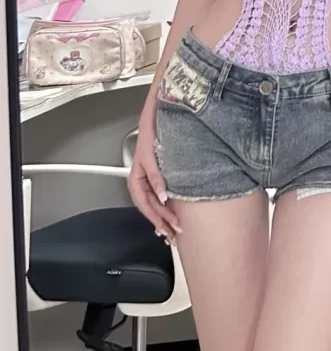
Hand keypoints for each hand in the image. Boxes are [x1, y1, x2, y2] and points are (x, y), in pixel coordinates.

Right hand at [128, 119, 181, 243]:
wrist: (157, 117)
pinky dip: (166, 206)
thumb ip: (156, 178)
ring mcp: (150, 179)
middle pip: (150, 207)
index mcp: (135, 179)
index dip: (157, 217)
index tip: (169, 226)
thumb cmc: (150, 133)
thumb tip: (162, 198)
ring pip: (155, 204)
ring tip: (174, 229)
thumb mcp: (151, 157)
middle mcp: (142, 181)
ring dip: (164, 216)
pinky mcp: (158, 175)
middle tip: (174, 233)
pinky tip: (172, 212)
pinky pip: (160, 196)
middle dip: (162, 221)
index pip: (145, 205)